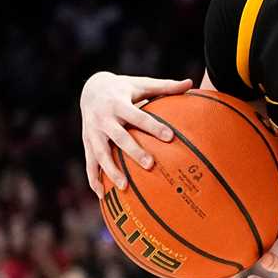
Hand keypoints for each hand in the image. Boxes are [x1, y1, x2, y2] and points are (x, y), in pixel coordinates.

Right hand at [80, 71, 191, 195]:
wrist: (91, 88)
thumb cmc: (125, 88)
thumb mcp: (142, 84)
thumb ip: (166, 86)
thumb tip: (191, 83)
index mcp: (119, 104)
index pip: (138, 116)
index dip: (153, 127)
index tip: (170, 137)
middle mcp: (103, 119)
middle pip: (119, 137)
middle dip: (133, 151)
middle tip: (150, 165)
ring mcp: (92, 132)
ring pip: (101, 154)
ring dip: (111, 170)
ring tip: (124, 187)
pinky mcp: (86, 142)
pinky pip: (89, 163)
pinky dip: (94, 178)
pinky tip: (102, 195)